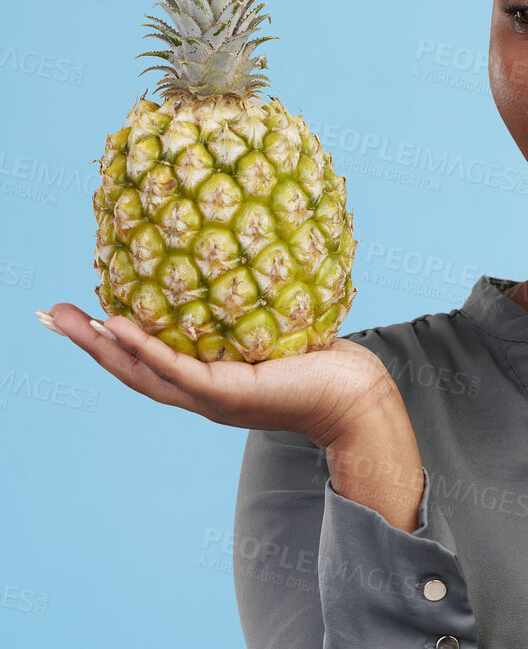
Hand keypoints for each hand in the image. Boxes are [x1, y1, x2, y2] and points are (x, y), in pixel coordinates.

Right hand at [39, 301, 399, 449]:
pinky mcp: (229, 396)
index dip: (109, 341)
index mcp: (208, 379)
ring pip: (143, 375)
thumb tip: (238, 249)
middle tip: (50, 314)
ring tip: (68, 320)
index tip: (78, 313)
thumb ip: (247, 303)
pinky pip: (178, 371)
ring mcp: (213, 399)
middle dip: (88, 344)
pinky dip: (145, 350)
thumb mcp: (273, 326)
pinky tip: (118, 327)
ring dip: (101, 348)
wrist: (356, 395)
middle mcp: (203, 394)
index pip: (148, 360)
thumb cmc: (323, 359)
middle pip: (132, 371)